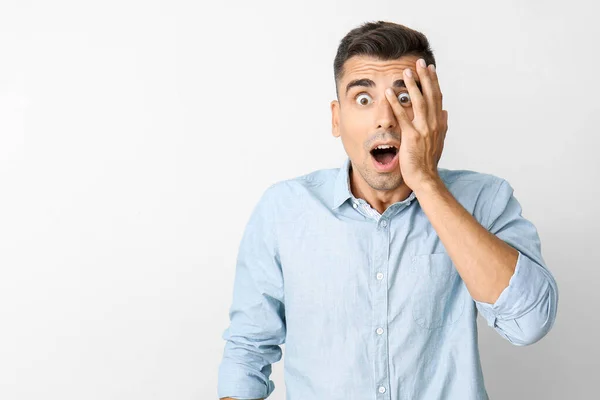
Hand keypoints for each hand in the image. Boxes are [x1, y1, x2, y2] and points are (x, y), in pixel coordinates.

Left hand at [384, 59, 447, 190]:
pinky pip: (402, 117)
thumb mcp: (438, 141)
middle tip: (419, 61)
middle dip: (425, 77)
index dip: (434, 81)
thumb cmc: (428, 161)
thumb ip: (442, 125)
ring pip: (419, 102)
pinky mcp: (411, 137)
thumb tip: (445, 113)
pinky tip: (389, 93)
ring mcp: (423, 130)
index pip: (437, 97)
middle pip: (430, 95)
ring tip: (405, 71)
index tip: (430, 68)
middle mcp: (433, 124)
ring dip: (412, 85)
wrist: (425, 178)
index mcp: (439, 123)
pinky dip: (395, 103)